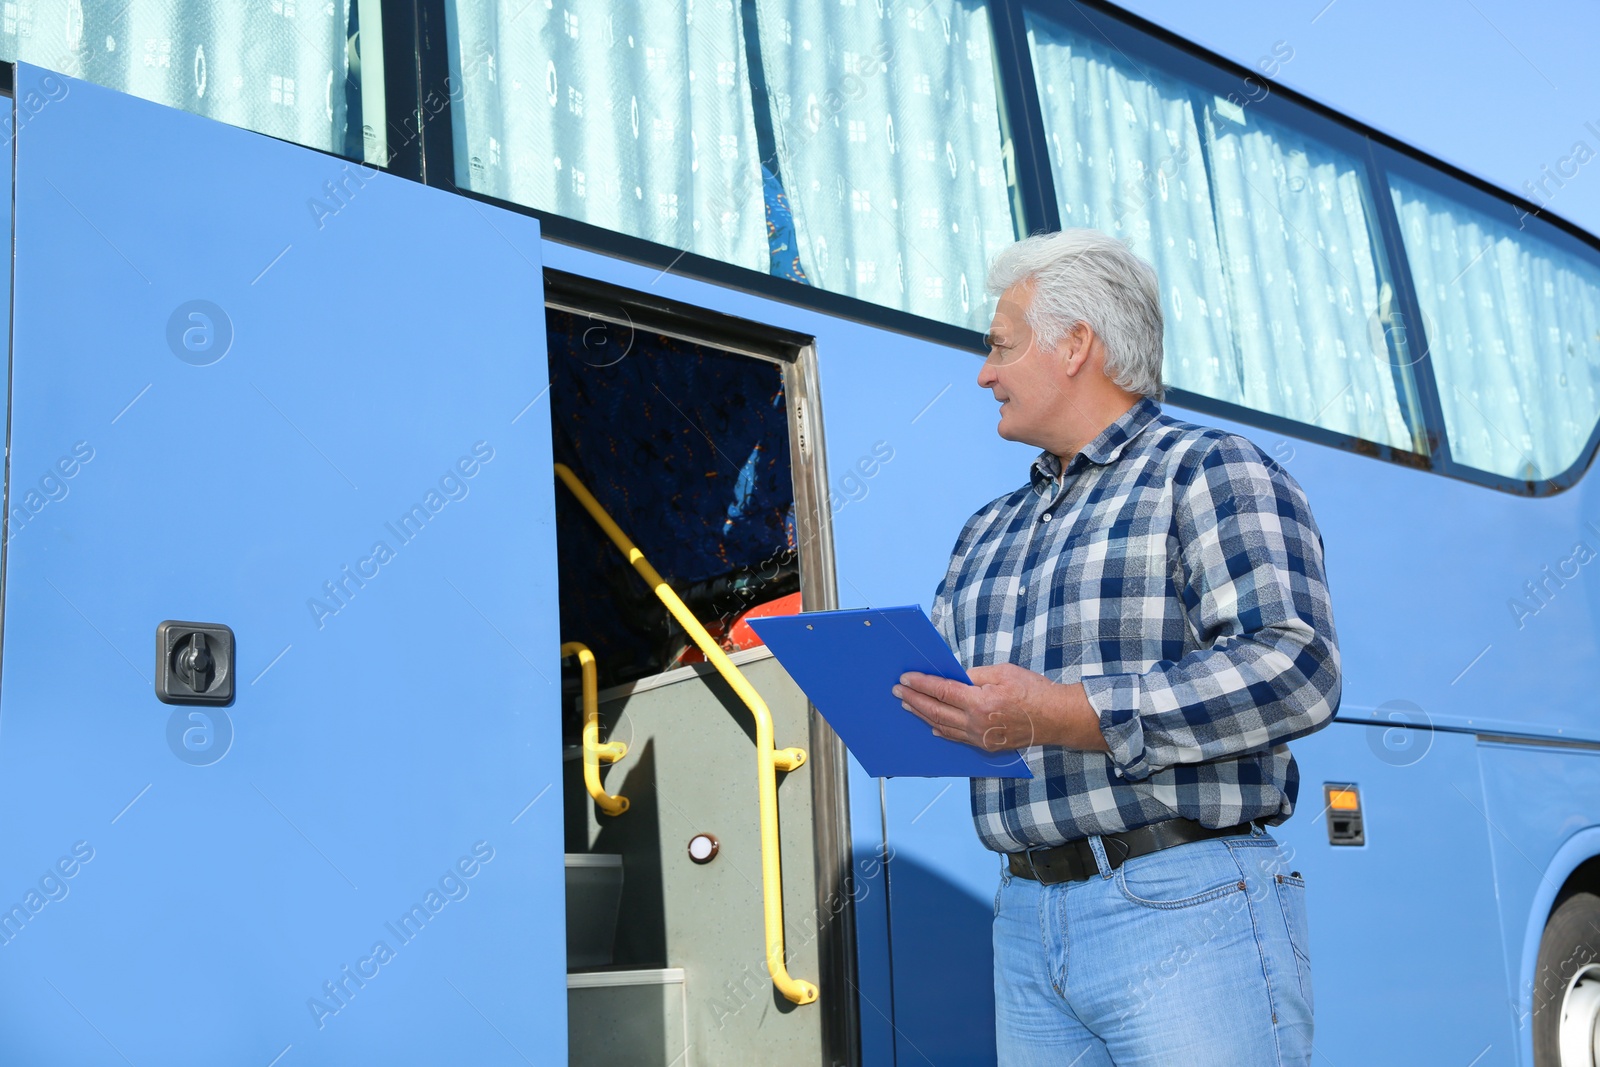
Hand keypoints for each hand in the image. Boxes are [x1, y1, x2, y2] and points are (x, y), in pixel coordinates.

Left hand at [892, 664, 1107, 752]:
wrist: (1057, 718)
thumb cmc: (1033, 692)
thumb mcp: (1002, 672)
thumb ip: (974, 676)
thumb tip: (954, 678)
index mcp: (980, 702)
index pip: (942, 691)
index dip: (921, 684)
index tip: (905, 679)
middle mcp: (976, 724)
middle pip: (936, 711)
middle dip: (914, 700)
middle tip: (898, 692)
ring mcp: (980, 738)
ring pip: (943, 727)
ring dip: (923, 715)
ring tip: (908, 705)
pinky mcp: (986, 746)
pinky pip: (957, 738)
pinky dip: (941, 730)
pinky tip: (931, 724)